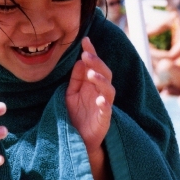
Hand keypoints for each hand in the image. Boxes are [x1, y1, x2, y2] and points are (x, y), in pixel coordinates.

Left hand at [66, 37, 114, 154]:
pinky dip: (104, 104)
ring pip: (108, 89)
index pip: (94, 65)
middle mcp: (100, 92)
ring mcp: (104, 106)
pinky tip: (100, 100)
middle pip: (104, 74)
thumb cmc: (76, 114)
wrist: (79, 139)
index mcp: (92, 84)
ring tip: (91, 74)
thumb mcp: (71, 93)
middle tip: (86, 55)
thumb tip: (79, 60)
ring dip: (101, 80)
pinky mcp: (104, 120)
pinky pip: (107, 110)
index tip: (85, 40)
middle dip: (96, 63)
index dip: (91, 53)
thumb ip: (75, 78)